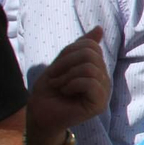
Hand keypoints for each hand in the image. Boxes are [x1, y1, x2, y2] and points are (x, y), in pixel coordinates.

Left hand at [24, 27, 107, 142]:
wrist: (39, 115)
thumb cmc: (48, 92)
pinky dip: (71, 84)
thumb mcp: (61, 64)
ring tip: (60, 87)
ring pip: (90, 68)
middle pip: (91, 54)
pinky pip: (89, 82)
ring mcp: (104, 92)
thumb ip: (79, 48)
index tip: (57, 69)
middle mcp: (104, 79)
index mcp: (97, 69)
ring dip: (67, 76)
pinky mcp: (99, 103)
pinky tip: (66, 92)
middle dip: (66, 64)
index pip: (90, 46)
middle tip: (56, 79)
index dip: (68, 52)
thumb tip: (99, 28)